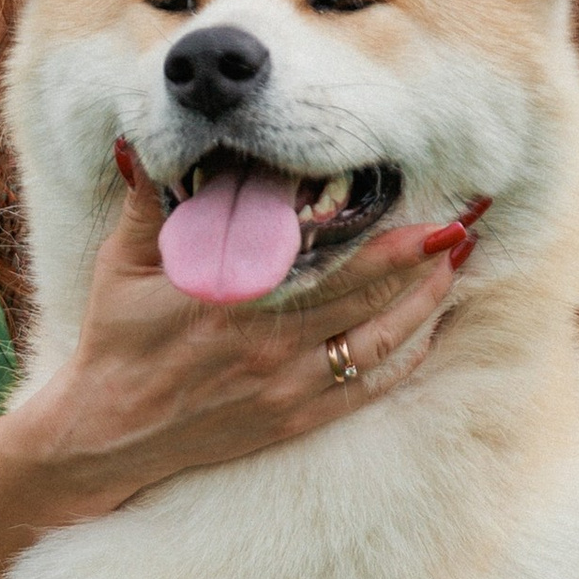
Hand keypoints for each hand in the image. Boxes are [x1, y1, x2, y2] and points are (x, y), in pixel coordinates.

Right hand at [4, 162, 474, 518]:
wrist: (109, 434)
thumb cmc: (116, 341)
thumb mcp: (122, 264)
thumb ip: (147, 202)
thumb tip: (143, 144)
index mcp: (236, 296)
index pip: (332, 262)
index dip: (391, 240)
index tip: (431, 210)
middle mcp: (272, 343)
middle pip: (373, 296)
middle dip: (426, 259)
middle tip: (468, 223)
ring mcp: (289, 385)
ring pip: (381, 342)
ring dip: (427, 303)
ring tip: (459, 265)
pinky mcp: (294, 418)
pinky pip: (367, 387)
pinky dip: (405, 358)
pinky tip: (428, 330)